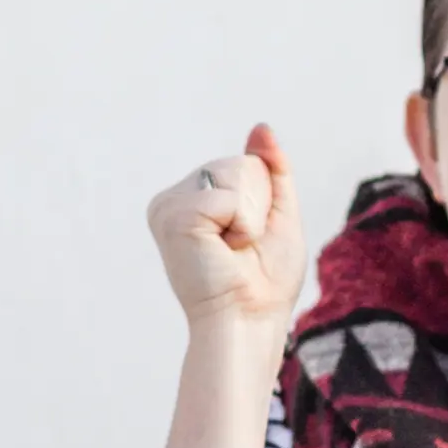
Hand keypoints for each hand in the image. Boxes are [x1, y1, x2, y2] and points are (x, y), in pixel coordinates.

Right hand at [146, 123, 306, 327]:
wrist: (250, 320)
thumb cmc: (265, 282)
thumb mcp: (278, 216)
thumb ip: (272, 171)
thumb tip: (261, 127)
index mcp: (195, 199)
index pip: (245, 164)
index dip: (263, 203)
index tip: (248, 240)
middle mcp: (174, 199)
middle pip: (239, 163)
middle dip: (258, 206)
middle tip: (242, 247)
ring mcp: (168, 206)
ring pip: (235, 173)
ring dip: (251, 216)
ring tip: (232, 249)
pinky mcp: (173, 215)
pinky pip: (228, 196)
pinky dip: (242, 224)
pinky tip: (224, 250)